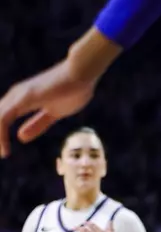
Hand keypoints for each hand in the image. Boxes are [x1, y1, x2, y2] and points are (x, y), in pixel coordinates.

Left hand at [0, 31, 118, 158]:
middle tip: (0, 157)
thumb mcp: (53, 113)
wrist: (81, 74)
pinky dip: (1, 134)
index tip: (3, 154)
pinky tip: (4, 149)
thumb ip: (37, 124)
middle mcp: (14, 97)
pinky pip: (3, 118)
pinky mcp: (23, 98)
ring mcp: (17, 96)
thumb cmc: (72, 90)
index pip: (2, 120)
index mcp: (21, 101)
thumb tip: (20, 137)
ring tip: (0, 155)